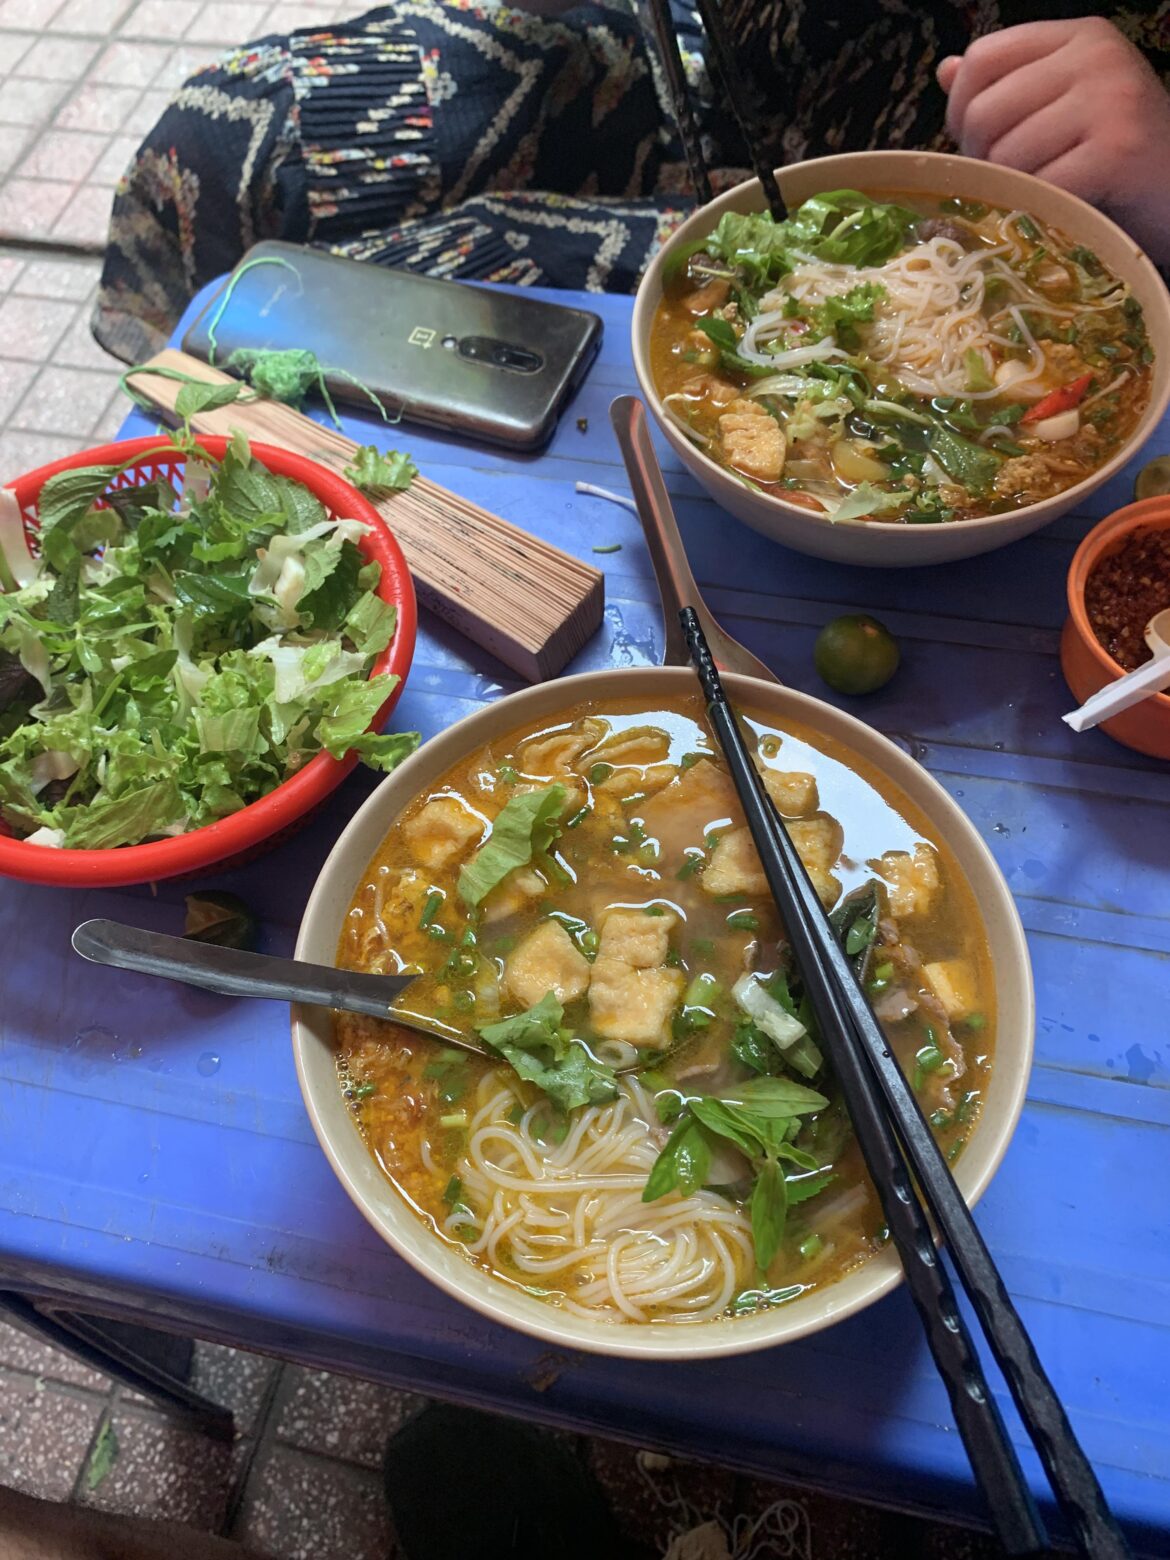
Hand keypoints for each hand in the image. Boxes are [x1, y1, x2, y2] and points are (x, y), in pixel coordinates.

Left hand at [938, 18, 1169, 263]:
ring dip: (1010, 189)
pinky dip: (1038, 209)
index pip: (984, 57)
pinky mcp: (1118, 149)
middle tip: (1007, 180)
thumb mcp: (1061, 109)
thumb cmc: (1117, 158)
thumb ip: (1007, 88)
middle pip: (985, 110)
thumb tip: (947, 71)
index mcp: (1078, 37)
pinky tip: (1057, 211)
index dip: (962, 108)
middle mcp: (1096, 56)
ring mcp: (1110, 99)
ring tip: (1037, 196)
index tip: (975, 142)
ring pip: (1007, 154)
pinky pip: (1040, 186)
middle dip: (980, 158)